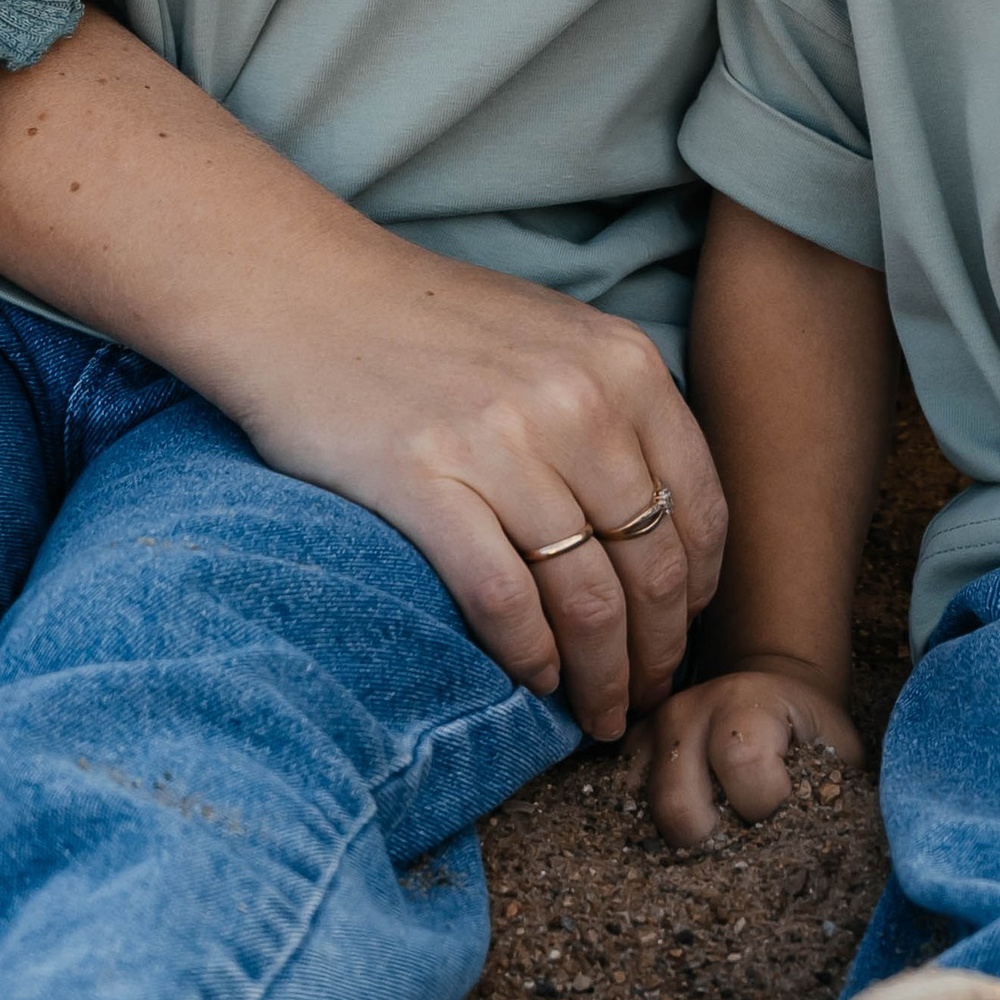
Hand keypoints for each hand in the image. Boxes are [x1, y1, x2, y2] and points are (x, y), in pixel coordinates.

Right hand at [206, 228, 728, 747]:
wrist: (301, 290)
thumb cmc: (426, 323)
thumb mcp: (553, 338)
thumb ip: (614, 412)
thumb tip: (661, 525)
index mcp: (623, 364)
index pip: (698, 507)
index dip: (698, 590)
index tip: (682, 631)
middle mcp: (578, 401)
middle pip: (652, 565)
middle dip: (658, 651)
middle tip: (642, 696)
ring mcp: (501, 441)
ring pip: (588, 598)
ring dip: (601, 675)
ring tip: (595, 710)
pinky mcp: (424, 480)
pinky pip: (504, 598)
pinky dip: (529, 655)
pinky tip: (534, 678)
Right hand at [632, 658, 864, 848]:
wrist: (771, 696)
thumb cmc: (809, 735)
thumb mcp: (837, 753)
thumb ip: (835, 792)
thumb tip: (833, 855)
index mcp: (745, 700)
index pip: (743, 766)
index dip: (766, 806)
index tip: (783, 809)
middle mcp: (687, 710)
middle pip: (679, 808)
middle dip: (716, 840)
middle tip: (745, 834)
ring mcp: (650, 732)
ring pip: (644, 815)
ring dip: (682, 839)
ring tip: (718, 829)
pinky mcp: (629, 753)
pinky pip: (624, 807)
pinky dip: (653, 829)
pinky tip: (688, 827)